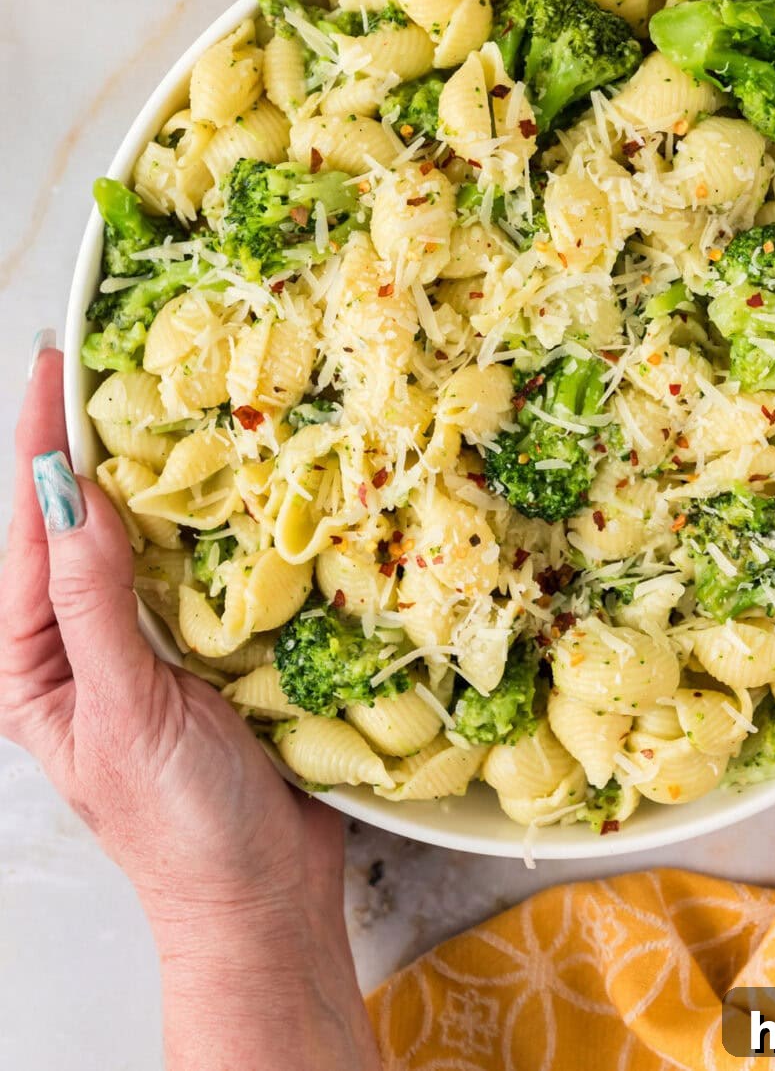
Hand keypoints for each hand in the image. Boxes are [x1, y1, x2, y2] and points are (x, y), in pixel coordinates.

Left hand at [0, 343, 375, 1069]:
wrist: (266, 898)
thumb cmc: (179, 827)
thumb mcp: (123, 712)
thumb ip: (92, 603)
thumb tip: (70, 494)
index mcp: (34, 656)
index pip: (32, 527)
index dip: (43, 440)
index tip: (57, 359)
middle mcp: (85, 635)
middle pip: (86, 515)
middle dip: (102, 437)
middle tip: (126, 352)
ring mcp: (151, 635)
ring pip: (152, 530)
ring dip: (168, 468)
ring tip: (183, 392)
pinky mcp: (213, 639)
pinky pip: (212, 560)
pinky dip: (225, 513)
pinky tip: (246, 472)